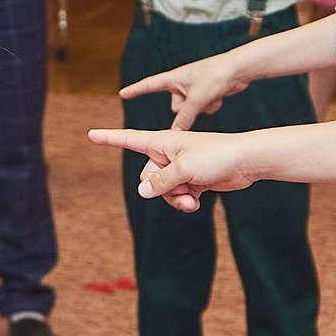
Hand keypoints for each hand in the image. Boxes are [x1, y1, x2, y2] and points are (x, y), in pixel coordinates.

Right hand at [87, 126, 253, 211]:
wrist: (245, 161)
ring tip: (192, 200)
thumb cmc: (216, 156)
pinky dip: (185, 200)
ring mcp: (179, 167)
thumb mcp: (184, 170)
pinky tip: (198, 201)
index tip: (90, 134)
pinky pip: (177, 195)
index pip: (129, 139)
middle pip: (147, 177)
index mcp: (161, 142)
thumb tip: (142, 192)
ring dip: (175, 199)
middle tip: (182, 188)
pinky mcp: (191, 179)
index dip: (109, 138)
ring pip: (162, 190)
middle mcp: (167, 153)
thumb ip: (160, 182)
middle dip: (160, 189)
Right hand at [116, 50, 248, 130]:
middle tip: (199, 98)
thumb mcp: (196, 99)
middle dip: (186, 110)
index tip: (122, 94)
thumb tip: (174, 132)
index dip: (135, 91)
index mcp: (173, 78)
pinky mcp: (204, 95)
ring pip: (189, 111)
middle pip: (175, 107)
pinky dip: (209, 105)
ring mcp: (193, 90)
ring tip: (211, 95)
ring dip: (200, 108)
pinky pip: (201, 109)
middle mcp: (181, 84)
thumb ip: (184, 117)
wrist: (237, 69)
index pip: (148, 85)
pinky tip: (218, 96)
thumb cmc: (215, 76)